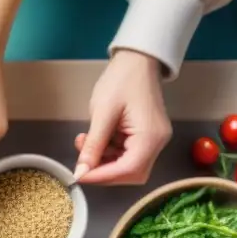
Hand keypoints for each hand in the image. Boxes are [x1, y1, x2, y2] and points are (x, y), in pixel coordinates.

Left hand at [73, 50, 171, 184]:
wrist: (137, 60)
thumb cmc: (122, 80)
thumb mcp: (102, 113)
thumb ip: (93, 146)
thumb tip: (81, 172)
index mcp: (150, 137)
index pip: (128, 170)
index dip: (101, 177)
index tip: (79, 175)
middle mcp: (157, 143)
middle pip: (130, 174)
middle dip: (103, 171)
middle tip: (81, 160)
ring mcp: (153, 140)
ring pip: (126, 167)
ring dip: (102, 161)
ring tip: (84, 142)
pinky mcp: (146, 137)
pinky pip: (126, 155)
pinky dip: (108, 152)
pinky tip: (95, 139)